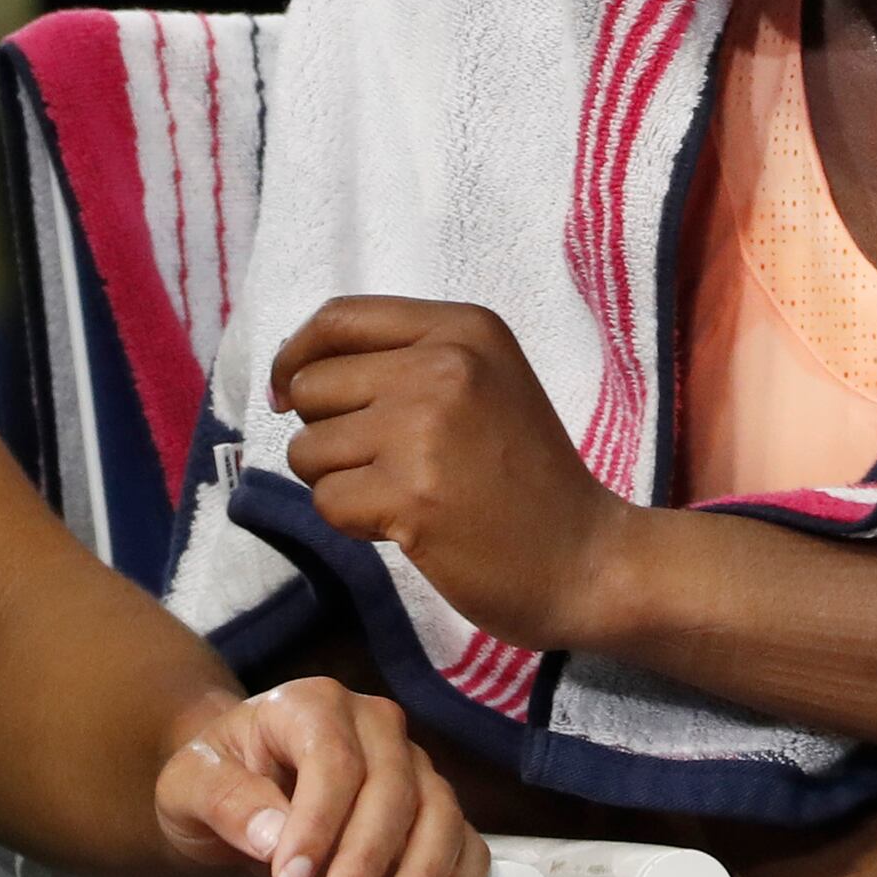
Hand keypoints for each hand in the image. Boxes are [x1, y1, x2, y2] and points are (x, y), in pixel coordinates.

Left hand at [151, 676, 490, 876]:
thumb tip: (272, 835)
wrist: (236, 785)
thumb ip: (225, 799)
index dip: (317, 823)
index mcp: (312, 704)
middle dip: (367, 860)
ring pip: (439, 812)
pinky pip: (465, 840)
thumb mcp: (190, 783)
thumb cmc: (218, 777)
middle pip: (391, 787)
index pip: (332, 760)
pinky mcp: (431, 805)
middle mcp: (372, 724)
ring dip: (423, 875)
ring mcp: (409, 764)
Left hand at [271, 296, 634, 650]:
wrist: (587, 558)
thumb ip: (404, 360)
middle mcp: (444, 365)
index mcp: (463, 328)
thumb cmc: (526, 475)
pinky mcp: (411, 495)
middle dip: (325, 432)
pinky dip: (353, 522)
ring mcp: (425, 429)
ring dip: (338, 481)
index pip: (339, 318)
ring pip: (308, 448)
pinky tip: (406, 526)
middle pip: (312, 384)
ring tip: (401, 494)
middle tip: (380, 463)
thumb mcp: (483, 381)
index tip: (288, 392)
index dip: (297, 355)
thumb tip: (292, 375)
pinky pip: (326, 501)